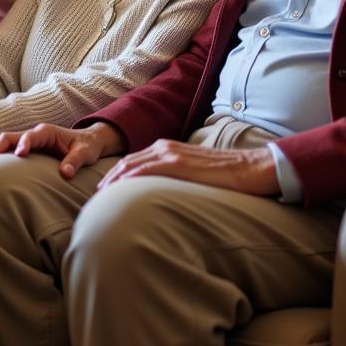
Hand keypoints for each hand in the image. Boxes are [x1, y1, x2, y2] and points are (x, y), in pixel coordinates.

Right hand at [0, 121, 124, 179]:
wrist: (87, 143)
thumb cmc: (86, 147)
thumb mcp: (85, 153)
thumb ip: (75, 161)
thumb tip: (65, 173)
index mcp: (47, 132)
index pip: (31, 135)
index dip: (24, 143)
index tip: (19, 155)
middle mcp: (35, 134)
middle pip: (10, 136)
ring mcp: (28, 141)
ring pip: (5, 142)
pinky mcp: (27, 150)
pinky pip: (7, 150)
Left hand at [97, 140, 278, 195]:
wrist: (251, 168)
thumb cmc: (227, 176)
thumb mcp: (195, 176)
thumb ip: (177, 180)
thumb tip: (164, 198)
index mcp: (169, 149)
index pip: (135, 161)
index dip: (116, 176)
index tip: (104, 193)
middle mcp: (166, 147)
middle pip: (128, 162)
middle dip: (109, 179)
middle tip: (94, 198)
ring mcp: (172, 154)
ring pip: (132, 165)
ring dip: (113, 181)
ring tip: (99, 198)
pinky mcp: (179, 164)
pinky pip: (146, 170)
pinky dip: (128, 180)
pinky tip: (117, 192)